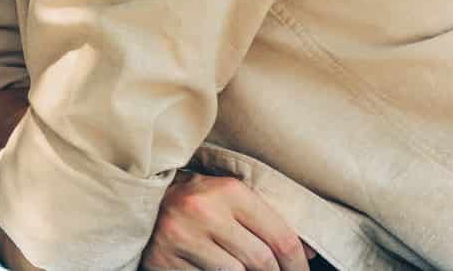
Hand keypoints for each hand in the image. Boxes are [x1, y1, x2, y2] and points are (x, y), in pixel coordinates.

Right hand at [141, 170, 315, 270]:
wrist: (144, 197)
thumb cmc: (199, 200)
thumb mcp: (234, 200)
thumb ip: (269, 220)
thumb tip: (309, 252)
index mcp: (228, 190)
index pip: (280, 238)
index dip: (298, 265)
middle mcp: (204, 210)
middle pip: (261, 262)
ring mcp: (181, 236)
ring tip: (239, 266)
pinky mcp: (164, 258)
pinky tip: (210, 266)